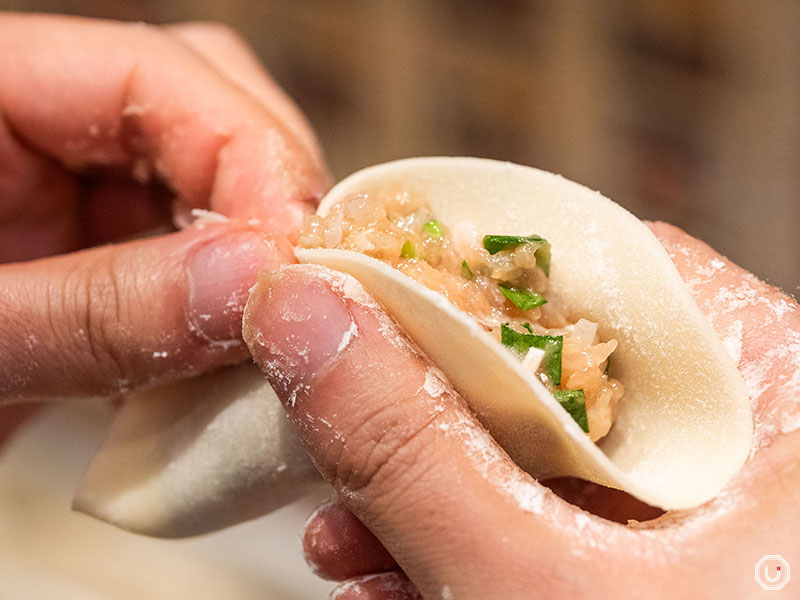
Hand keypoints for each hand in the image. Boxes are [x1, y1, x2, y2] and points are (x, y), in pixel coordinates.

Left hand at [0, 13, 329, 433]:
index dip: (250, 156)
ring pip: (216, 203)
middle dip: (268, 207)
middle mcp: (40, 134)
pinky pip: (194, 272)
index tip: (296, 263)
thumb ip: (89, 310)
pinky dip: (226, 324)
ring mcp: (75, 201)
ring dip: (254, 274)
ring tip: (266, 345)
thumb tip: (250, 283)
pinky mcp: (98, 267)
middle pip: (208, 121)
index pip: (157, 74)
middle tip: (302, 301)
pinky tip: (229, 370)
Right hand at [244, 223, 798, 598]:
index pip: (593, 261)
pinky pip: (561, 517)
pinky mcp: (678, 554)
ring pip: (545, 448)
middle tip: (327, 432)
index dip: (456, 271)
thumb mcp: (538, 589)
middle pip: (556, 357)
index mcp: (772, 378)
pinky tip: (401, 580)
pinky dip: (478, 542)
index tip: (346, 295)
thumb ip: (411, 444)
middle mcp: (756, 423)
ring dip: (432, 489)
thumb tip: (300, 312)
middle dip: (421, 409)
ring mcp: (721, 496)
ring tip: (345, 541)